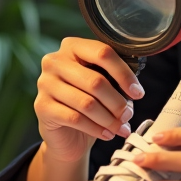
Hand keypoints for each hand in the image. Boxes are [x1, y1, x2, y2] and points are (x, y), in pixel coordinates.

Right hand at [34, 37, 144, 164]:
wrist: (66, 133)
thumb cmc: (88, 102)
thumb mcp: (103, 85)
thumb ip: (115, 79)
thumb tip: (135, 91)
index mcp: (72, 46)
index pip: (103, 53)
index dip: (124, 74)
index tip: (138, 93)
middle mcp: (55, 61)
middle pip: (96, 81)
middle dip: (117, 102)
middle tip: (128, 115)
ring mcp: (45, 83)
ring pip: (87, 103)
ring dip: (109, 119)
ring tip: (121, 128)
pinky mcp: (42, 107)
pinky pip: (76, 118)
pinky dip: (96, 129)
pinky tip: (107, 134)